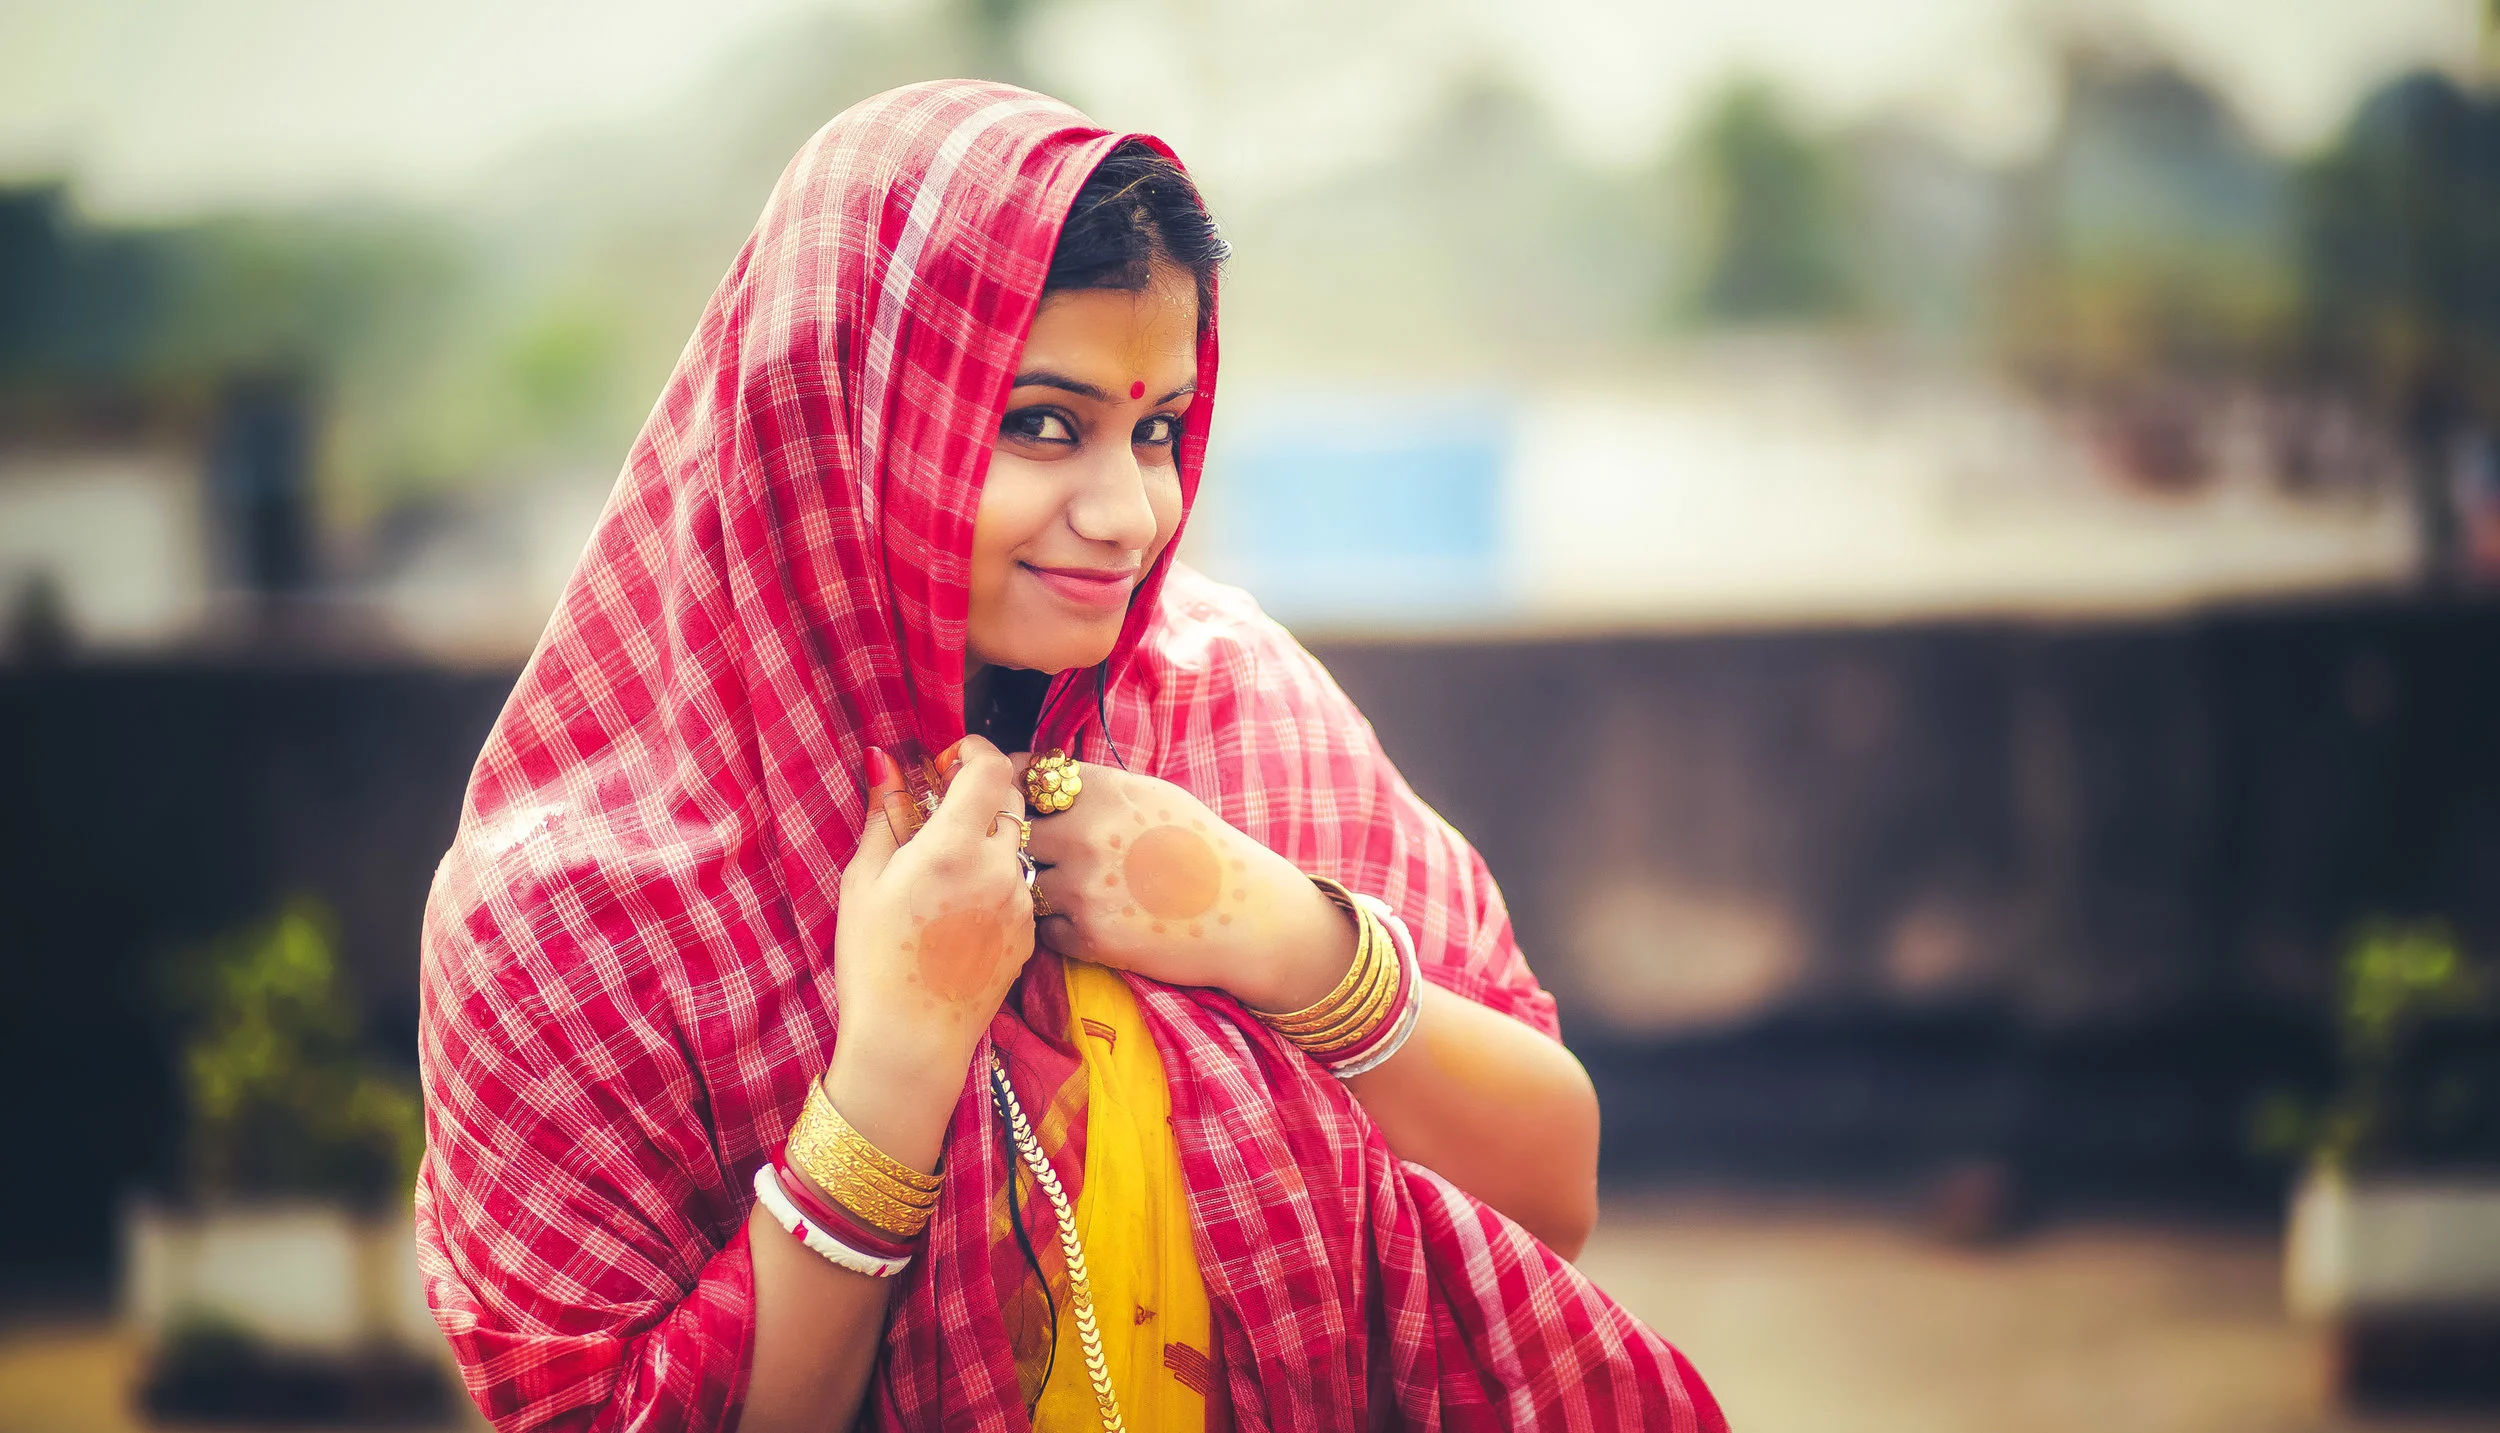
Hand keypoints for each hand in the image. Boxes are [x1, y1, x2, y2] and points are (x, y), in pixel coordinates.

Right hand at [832, 736, 1037, 1080]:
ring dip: (990, 838)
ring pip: (1017, 845)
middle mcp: (999, 867)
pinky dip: (996, 879)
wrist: (911, 1041)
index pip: (991, 768)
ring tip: (948, 868)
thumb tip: (885, 761)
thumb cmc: (874, 961)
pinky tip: (961, 908)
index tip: (951, 758)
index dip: (974, 751)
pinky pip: (1019, 886)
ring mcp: (1021, 902)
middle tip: (945, 808)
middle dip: (981, 792)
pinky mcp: (1031, 933)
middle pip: (1011, 800)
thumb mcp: (863, 882)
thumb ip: (884, 815)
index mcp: (955, 847)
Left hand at [1012, 755, 1356, 1012]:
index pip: (1023, 775)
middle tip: (1044, 853)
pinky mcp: (1089, 936)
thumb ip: (1095, 787)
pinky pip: (1046, 928)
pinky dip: (1061, 926)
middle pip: (1013, 831)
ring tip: (1079, 890)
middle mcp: (1087, 833)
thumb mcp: (1154, 796)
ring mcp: (1084, 887)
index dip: (1012, 787)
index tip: (1017, 800)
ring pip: (1024, 882)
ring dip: (1038, 886)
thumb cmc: (1202, 850)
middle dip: (1020, 841)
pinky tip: (1097, 920)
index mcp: (1103, 791)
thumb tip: (1039, 777)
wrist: (1247, 914)